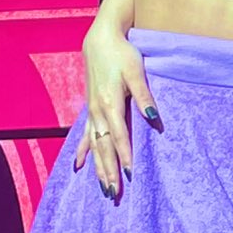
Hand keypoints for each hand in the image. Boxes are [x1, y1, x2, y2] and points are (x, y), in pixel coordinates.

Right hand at [74, 0, 157, 197]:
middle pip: (103, 147)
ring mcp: (91, 112)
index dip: (124, 155)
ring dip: (98, 167)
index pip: (119, 136)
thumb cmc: (122, 54)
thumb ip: (144, 96)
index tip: (130, 174)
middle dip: (108, 171)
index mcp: (109, 103)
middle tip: (114, 194)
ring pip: (93, 146)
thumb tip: (154, 117)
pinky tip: (78, 166)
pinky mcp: (90, 109)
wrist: (101, 39)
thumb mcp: (136, 71)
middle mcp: (97, 111)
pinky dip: (82, 151)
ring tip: (103, 188)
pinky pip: (84, 135)